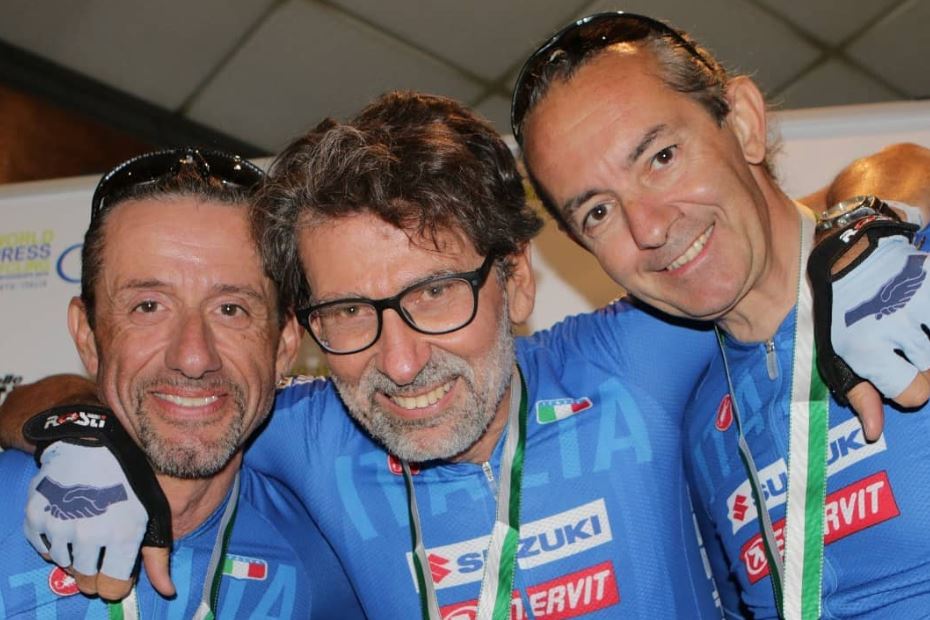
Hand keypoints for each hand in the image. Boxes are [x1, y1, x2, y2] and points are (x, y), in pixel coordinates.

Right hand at [23, 442, 171, 599]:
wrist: (93, 443)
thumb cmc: (129, 479)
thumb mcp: (152, 514)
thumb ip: (157, 557)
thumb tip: (166, 591)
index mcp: (120, 536)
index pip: (110, 589)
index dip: (116, 582)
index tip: (117, 569)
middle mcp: (87, 536)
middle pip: (86, 581)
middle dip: (96, 570)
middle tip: (101, 547)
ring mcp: (58, 527)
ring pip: (64, 565)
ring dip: (76, 555)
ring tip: (87, 529)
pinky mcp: (36, 518)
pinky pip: (43, 549)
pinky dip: (54, 542)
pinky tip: (69, 522)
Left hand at [831, 235, 929, 408]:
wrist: (847, 259)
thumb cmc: (842, 315)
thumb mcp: (839, 356)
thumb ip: (861, 394)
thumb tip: (874, 432)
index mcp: (868, 348)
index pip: (915, 394)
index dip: (911, 389)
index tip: (901, 376)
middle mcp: (895, 326)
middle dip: (925, 365)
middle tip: (908, 347)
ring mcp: (919, 301)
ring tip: (914, 332)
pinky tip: (923, 318)